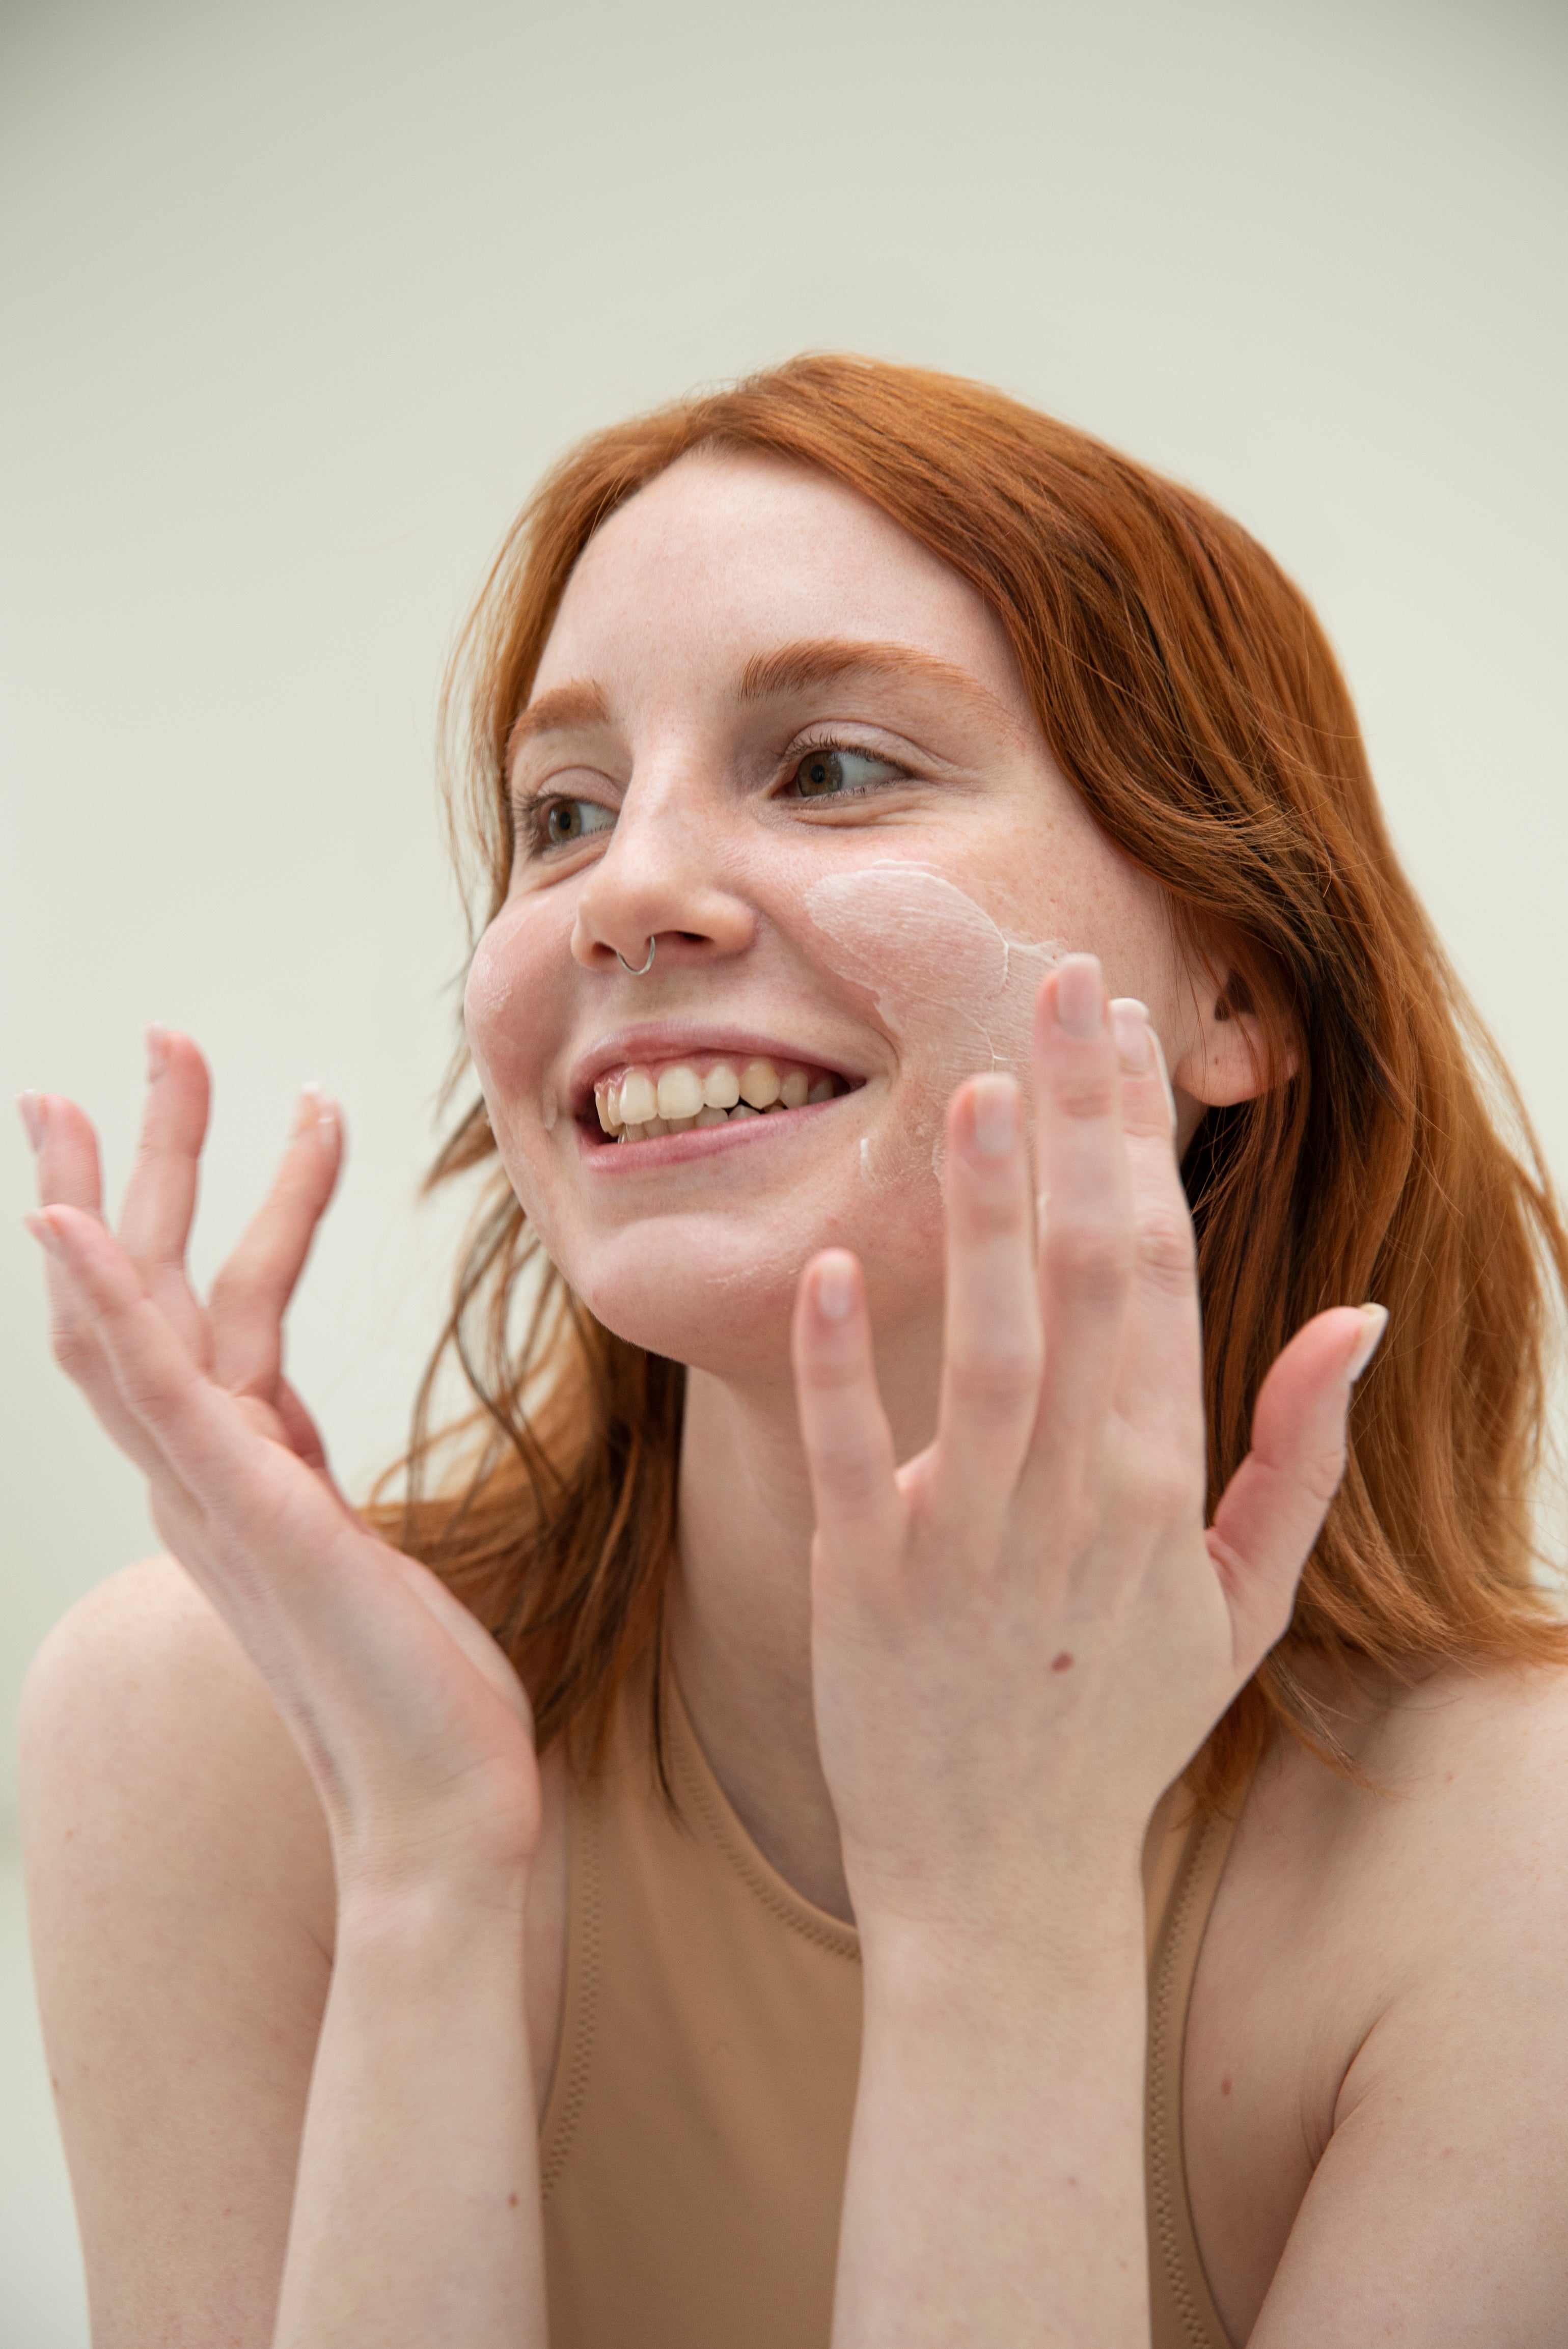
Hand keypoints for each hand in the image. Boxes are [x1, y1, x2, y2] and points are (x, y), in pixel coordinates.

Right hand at [21, 1033, 541, 1897]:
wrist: (440, 1806)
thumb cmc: (417, 1691)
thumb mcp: (352, 1560)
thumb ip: (306, 1497)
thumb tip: (296, 1462)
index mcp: (229, 1480)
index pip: (178, 1319)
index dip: (162, 1216)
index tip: (171, 1119)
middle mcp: (200, 1482)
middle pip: (139, 1293)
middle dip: (141, 1163)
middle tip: (152, 1043)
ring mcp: (213, 1497)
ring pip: (140, 1314)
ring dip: (125, 1188)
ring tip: (111, 1080)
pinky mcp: (251, 1516)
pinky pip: (160, 1392)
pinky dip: (105, 1304)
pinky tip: (66, 1226)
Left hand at [791, 956, 1382, 1948]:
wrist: (1002, 1882)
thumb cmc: (1119, 1726)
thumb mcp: (1239, 1603)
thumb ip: (1298, 1454)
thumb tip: (1359, 1316)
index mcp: (1157, 1484)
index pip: (1160, 1277)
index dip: (1141, 1145)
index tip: (1128, 1033)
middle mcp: (1075, 1497)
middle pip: (1088, 1280)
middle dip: (1079, 1126)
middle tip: (1063, 987)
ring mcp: (969, 1540)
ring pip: (985, 1351)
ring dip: (981, 1221)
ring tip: (972, 1087)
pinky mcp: (866, 1583)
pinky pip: (848, 1457)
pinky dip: (841, 1366)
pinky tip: (832, 1268)